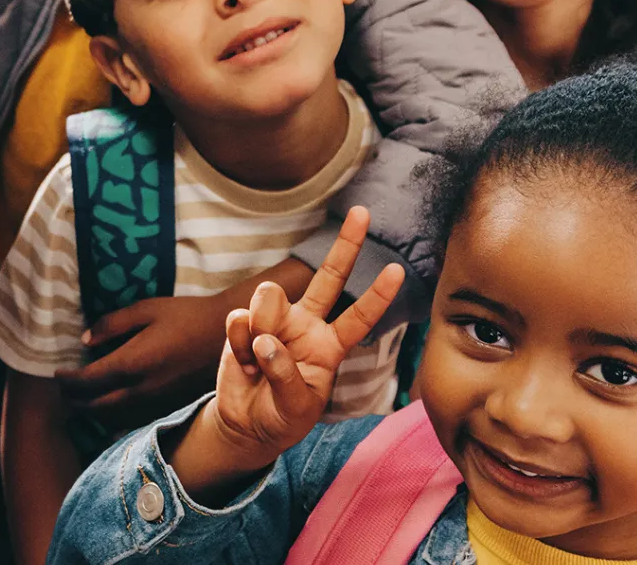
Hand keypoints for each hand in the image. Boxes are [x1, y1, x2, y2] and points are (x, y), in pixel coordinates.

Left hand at [55, 295, 234, 427]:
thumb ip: (112, 325)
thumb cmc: (185, 315)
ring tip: (82, 402)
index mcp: (132, 362)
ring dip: (93, 413)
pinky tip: (111, 414)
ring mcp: (157, 403)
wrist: (228, 335)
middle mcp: (141, 389)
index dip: (67, 380)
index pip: (87, 381)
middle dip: (74, 400)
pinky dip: (115, 420)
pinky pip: (135, 421)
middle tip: (64, 391)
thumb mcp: (146, 309)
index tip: (57, 374)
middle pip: (95, 406)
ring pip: (113, 418)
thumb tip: (85, 341)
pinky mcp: (170, 408)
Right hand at [208, 208, 403, 463]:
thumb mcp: (296, 407)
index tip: (399, 270)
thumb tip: (265, 338)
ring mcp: (274, 322)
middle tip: (363, 212)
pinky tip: (242, 362)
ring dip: (261, 328)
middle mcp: (306, 325)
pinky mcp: (243, 325)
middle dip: (346, 245)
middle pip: (328, 277)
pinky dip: (238, 344)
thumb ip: (285, 374)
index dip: (378, 295)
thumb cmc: (282, 417)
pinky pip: (239, 321)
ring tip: (257, 359)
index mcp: (330, 346)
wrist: (245, 424)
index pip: (359, 317)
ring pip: (269, 299)